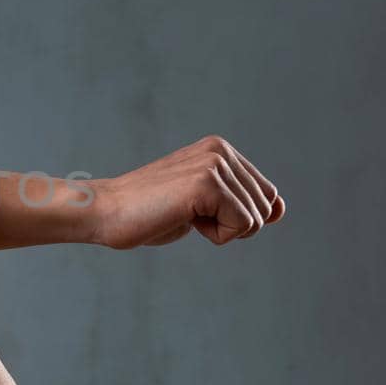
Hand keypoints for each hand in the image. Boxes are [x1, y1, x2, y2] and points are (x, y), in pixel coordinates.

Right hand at [92, 135, 285, 248]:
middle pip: (264, 208)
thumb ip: (240, 202)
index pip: (266, 195)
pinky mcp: (207, 183)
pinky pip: (241, 226)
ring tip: (181, 214)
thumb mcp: (203, 205)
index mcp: (220, 149)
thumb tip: (280, 210)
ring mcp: (213, 164)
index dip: (239, 216)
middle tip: (186, 214)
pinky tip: (183, 219)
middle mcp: (220, 150)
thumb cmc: (148, 213)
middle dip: (231, 225)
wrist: (105, 213)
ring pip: (255, 219)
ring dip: (221, 230)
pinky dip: (215, 235)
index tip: (197, 211)